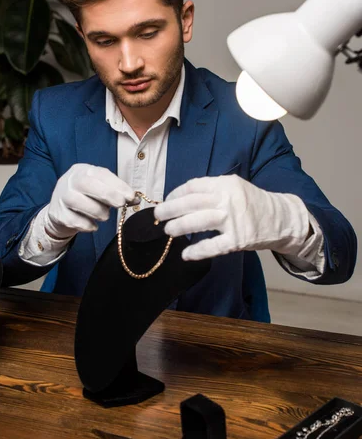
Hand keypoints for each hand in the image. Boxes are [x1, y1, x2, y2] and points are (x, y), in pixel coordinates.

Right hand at [44, 164, 136, 238]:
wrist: (61, 210)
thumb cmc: (87, 197)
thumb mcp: (101, 189)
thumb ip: (117, 192)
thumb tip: (136, 199)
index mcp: (83, 170)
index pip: (101, 174)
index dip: (117, 184)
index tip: (131, 196)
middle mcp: (69, 180)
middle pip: (86, 184)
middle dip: (107, 194)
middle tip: (121, 204)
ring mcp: (61, 197)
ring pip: (79, 202)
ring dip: (98, 212)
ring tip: (104, 216)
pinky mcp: (58, 214)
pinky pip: (75, 221)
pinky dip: (88, 225)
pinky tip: (92, 225)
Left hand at [154, 175, 309, 260]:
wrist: (281, 219)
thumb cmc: (252, 203)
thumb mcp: (234, 187)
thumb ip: (211, 190)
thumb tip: (181, 199)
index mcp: (225, 184)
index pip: (193, 186)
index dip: (176, 194)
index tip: (167, 200)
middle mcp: (228, 200)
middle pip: (191, 203)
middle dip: (170, 209)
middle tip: (158, 215)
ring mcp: (233, 220)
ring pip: (197, 222)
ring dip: (178, 227)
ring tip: (168, 231)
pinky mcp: (237, 240)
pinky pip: (212, 246)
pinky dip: (197, 251)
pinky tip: (185, 254)